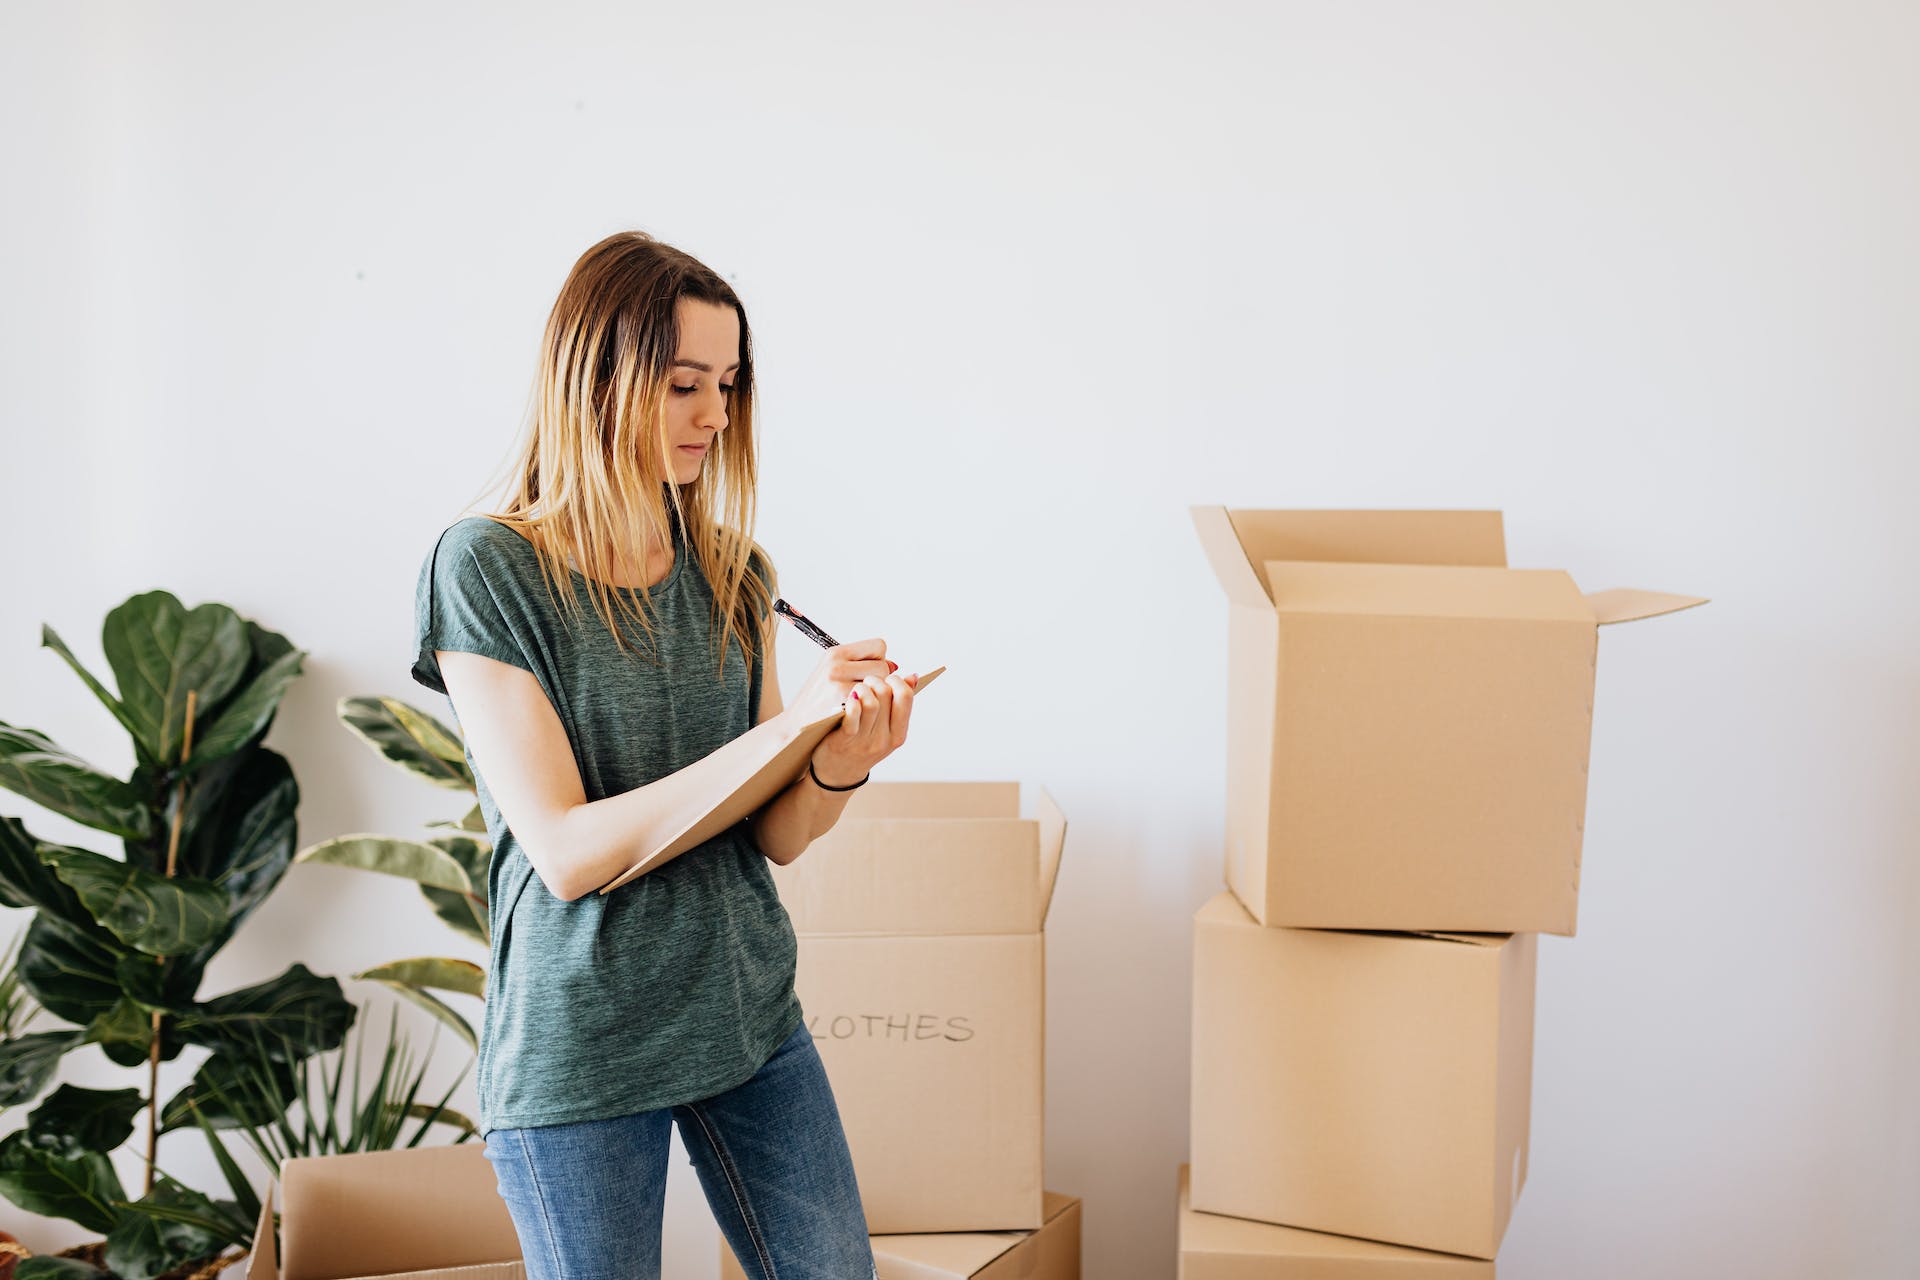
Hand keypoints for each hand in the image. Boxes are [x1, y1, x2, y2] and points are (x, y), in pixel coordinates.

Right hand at [787, 637, 894, 725]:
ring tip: (860, 703)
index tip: (868, 675)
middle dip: (879, 682)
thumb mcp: (834, 673)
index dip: (878, 661)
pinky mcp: (842, 704)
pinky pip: (873, 703)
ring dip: (876, 697)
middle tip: (865, 694)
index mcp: (836, 653)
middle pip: (883, 667)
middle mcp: (837, 665)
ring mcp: (839, 685)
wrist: (795, 726)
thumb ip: (862, 665)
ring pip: (881, 686)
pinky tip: (858, 714)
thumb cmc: (819, 700)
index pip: (879, 647)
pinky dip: (869, 709)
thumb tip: (895, 666)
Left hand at [810, 667, 916, 786]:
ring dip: (862, 688)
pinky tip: (850, 698)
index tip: (887, 679)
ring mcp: (865, 741)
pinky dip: (852, 702)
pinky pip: (853, 715)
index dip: (896, 681)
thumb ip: (897, 706)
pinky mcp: (844, 740)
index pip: (906, 697)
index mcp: (898, 734)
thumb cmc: (861, 745)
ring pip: (871, 702)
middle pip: (886, 694)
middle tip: (867, 681)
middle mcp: (884, 739)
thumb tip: (912, 677)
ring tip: (857, 689)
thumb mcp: (885, 730)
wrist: (837, 774)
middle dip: (876, 680)